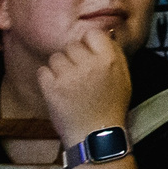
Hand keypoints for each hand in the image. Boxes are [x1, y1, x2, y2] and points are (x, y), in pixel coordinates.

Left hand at [34, 27, 131, 146]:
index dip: (89, 43)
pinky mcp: (52, 88)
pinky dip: (46, 78)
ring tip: (66, 82)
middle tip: (77, 73)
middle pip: (72, 45)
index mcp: (108, 59)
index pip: (92, 33)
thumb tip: (106, 34)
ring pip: (56, 57)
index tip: (88, 55)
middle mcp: (88, 64)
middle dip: (73, 57)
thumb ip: (115, 54)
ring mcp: (68, 76)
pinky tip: (55, 88)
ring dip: (59, 67)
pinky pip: (42, 70)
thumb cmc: (112, 106)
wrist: (95, 135)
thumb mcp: (124, 77)